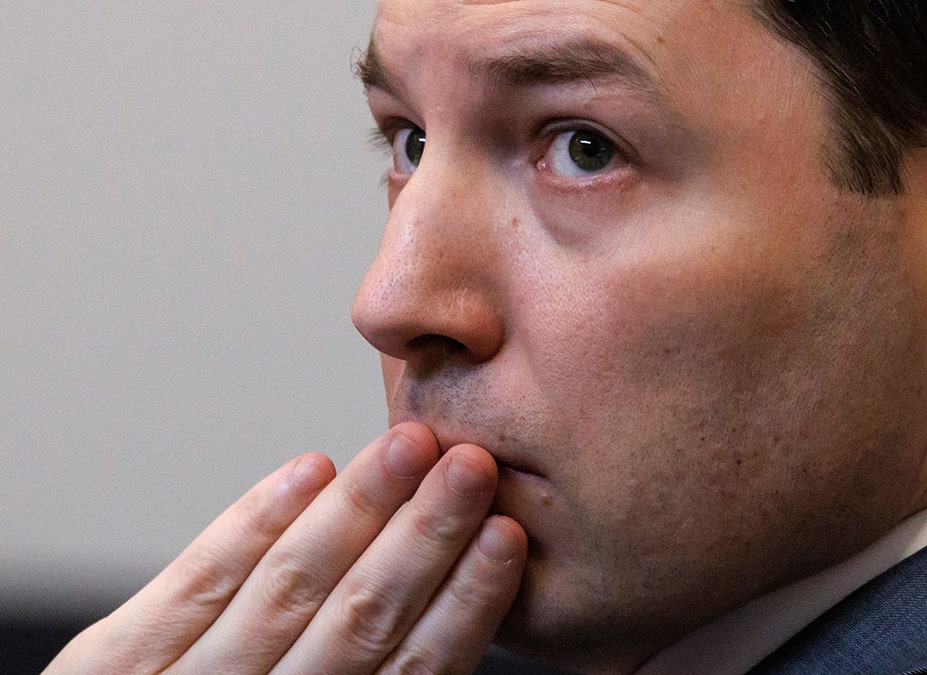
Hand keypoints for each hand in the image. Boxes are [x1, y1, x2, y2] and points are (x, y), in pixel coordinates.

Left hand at [47, 423, 527, 673]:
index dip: (464, 603)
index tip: (506, 537)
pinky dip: (253, 523)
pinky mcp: (110, 666)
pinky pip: (193, 584)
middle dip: (422, 537)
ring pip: (285, 589)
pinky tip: (308, 470)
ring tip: (408, 448)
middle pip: (358, 620)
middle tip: (470, 466)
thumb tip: (451, 614)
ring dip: (356, 511)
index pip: (413, 674)